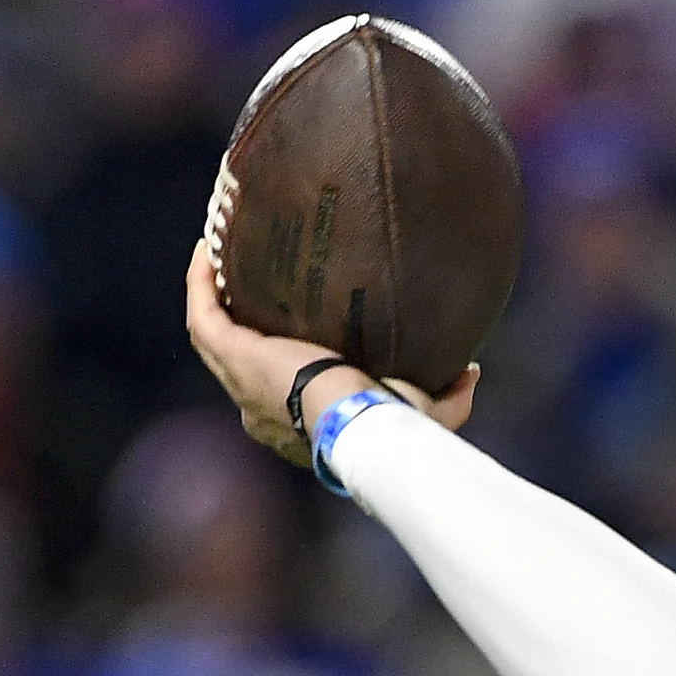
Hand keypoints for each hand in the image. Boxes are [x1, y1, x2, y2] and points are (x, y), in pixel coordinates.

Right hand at [183, 239, 476, 465]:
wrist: (357, 425)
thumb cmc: (389, 426)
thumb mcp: (426, 412)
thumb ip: (451, 395)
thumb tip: (471, 370)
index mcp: (300, 424)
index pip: (284, 390)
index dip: (285, 359)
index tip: (299, 327)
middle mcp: (260, 407)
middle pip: (240, 360)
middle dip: (241, 321)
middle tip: (249, 279)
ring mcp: (240, 382)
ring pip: (214, 336)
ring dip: (214, 295)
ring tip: (221, 255)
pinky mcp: (232, 354)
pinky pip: (203, 313)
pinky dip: (203, 281)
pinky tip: (209, 248)